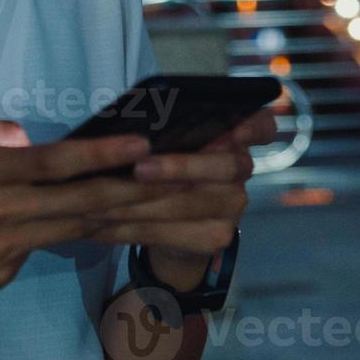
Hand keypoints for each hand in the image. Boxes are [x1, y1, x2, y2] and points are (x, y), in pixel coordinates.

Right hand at [0, 117, 173, 315]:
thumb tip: (27, 139)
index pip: (52, 164)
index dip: (100, 156)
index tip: (142, 146)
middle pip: (79, 204)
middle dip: (135, 192)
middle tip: (183, 180)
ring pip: (72, 230)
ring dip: (121, 217)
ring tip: (165, 203)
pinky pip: (40, 245)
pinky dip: (63, 229)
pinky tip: (87, 217)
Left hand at [86, 109, 278, 289]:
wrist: (175, 228)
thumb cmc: (166, 167)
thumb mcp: (169, 143)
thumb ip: (166, 131)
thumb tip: (128, 121)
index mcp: (237, 137)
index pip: (261, 126)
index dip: (252, 125)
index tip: (234, 127)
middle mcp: (243, 170)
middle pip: (225, 166)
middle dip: (179, 166)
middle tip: (139, 168)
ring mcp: (234, 206)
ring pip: (191, 202)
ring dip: (141, 202)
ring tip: (99, 201)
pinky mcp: (217, 237)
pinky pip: (171, 233)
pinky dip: (131, 230)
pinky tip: (98, 226)